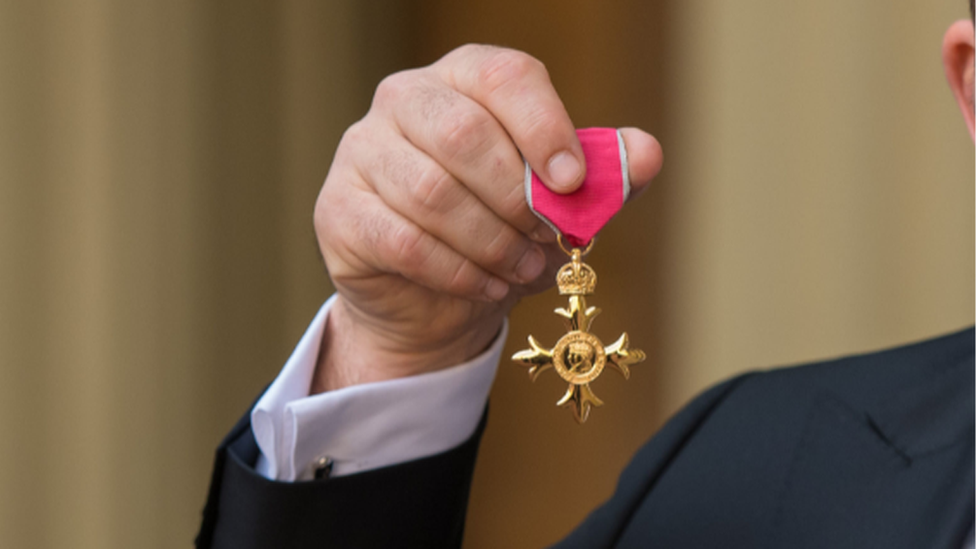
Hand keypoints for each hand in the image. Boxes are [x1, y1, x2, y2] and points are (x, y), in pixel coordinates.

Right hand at [312, 44, 662, 391]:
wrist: (435, 298)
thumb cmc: (501, 231)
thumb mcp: (559, 204)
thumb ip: (602, 176)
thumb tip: (644, 154)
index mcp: (463, 79)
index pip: (504, 77)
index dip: (545, 128)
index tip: (572, 183)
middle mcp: (405, 100)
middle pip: (463, 134)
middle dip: (517, 198)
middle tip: (547, 237)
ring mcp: (362, 152)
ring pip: (432, 194)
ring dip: (491, 241)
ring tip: (523, 266)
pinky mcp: (339, 210)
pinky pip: (402, 241)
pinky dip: (457, 271)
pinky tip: (487, 285)